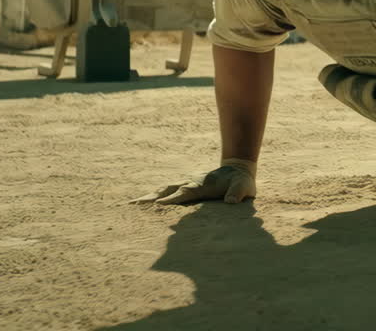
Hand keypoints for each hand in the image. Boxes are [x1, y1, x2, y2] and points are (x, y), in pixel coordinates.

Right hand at [129, 158, 256, 204]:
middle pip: (168, 189)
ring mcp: (187, 183)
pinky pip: (168, 191)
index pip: (185, 192)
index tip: (158, 205)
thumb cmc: (241, 182)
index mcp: (203, 185)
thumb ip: (238, 193)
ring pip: (165, 189)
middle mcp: (191, 183)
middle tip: (134, 204)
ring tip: (132, 204)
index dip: (173, 198)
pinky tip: (143, 202)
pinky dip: (155, 196)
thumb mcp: (244, 187)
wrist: (238, 169)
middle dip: (152, 197)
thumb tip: (231, 201)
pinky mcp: (186, 187)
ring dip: (149, 196)